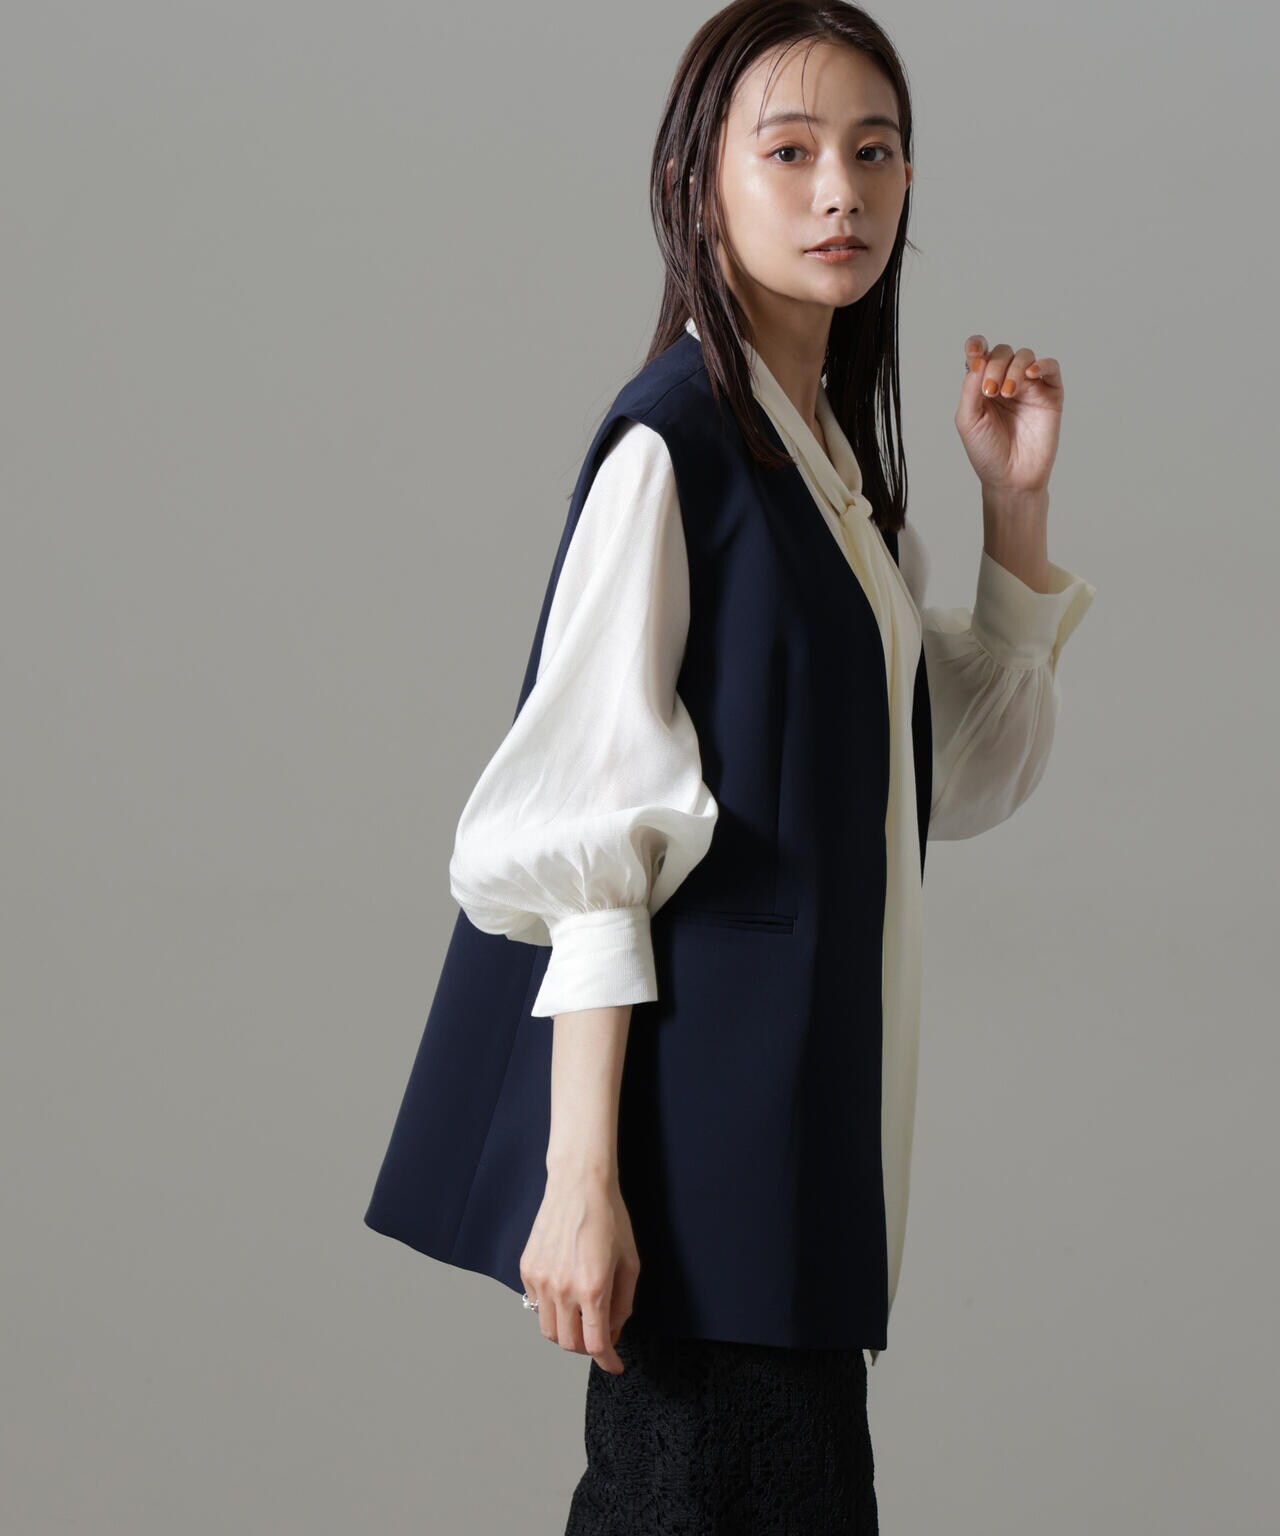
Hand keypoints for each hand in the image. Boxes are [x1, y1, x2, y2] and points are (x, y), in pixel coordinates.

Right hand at [519, 1165, 639, 1374]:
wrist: (578, 1184)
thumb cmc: (610, 1218)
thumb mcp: (630, 1263)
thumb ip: (623, 1304)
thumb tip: (613, 1332)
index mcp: (593, 1288)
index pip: (596, 1344)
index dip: (608, 1361)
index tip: (615, 1366)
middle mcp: (563, 1288)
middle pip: (569, 1344)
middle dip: (587, 1348)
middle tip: (599, 1335)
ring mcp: (541, 1279)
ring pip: (549, 1330)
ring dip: (567, 1332)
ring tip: (581, 1316)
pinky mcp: (527, 1269)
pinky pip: (536, 1305)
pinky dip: (551, 1309)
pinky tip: (565, 1291)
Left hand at [957, 336, 1063, 496]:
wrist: (1011, 478)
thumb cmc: (986, 452)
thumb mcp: (968, 420)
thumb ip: (970, 388)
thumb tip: (978, 358)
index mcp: (982, 385)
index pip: (981, 354)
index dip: (977, 345)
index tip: (974, 350)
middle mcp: (1005, 381)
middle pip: (1002, 352)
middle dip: (994, 365)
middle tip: (991, 392)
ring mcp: (1029, 387)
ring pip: (1024, 356)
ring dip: (1014, 368)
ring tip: (1007, 393)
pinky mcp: (1050, 394)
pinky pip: (1051, 367)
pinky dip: (1042, 365)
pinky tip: (1031, 374)